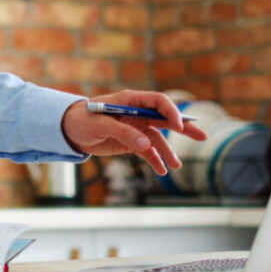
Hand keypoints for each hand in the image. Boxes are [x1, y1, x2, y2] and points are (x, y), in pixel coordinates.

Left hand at [60, 90, 206, 175]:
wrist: (69, 130)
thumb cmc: (81, 120)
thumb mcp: (99, 124)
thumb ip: (122, 132)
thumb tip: (144, 143)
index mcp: (130, 100)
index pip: (158, 101)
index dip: (171, 111)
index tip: (179, 126)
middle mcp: (137, 113)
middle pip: (165, 119)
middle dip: (183, 128)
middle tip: (201, 136)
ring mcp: (135, 128)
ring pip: (158, 139)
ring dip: (168, 152)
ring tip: (176, 166)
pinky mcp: (131, 142)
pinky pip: (147, 151)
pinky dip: (155, 160)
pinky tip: (162, 171)